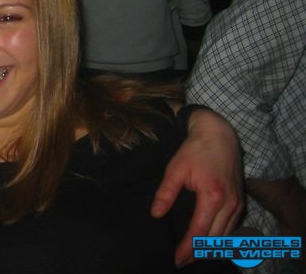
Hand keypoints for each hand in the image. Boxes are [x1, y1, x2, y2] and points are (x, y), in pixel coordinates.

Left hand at [151, 108, 243, 266]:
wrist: (219, 135)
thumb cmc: (195, 150)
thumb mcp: (175, 168)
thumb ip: (165, 193)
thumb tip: (156, 214)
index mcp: (212, 196)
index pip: (199, 231)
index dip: (188, 248)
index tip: (177, 259)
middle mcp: (230, 204)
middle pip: (215, 239)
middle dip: (198, 253)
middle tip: (181, 262)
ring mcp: (238, 204)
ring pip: (226, 237)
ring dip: (211, 249)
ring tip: (192, 256)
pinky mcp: (240, 202)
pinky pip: (232, 228)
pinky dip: (221, 239)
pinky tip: (209, 244)